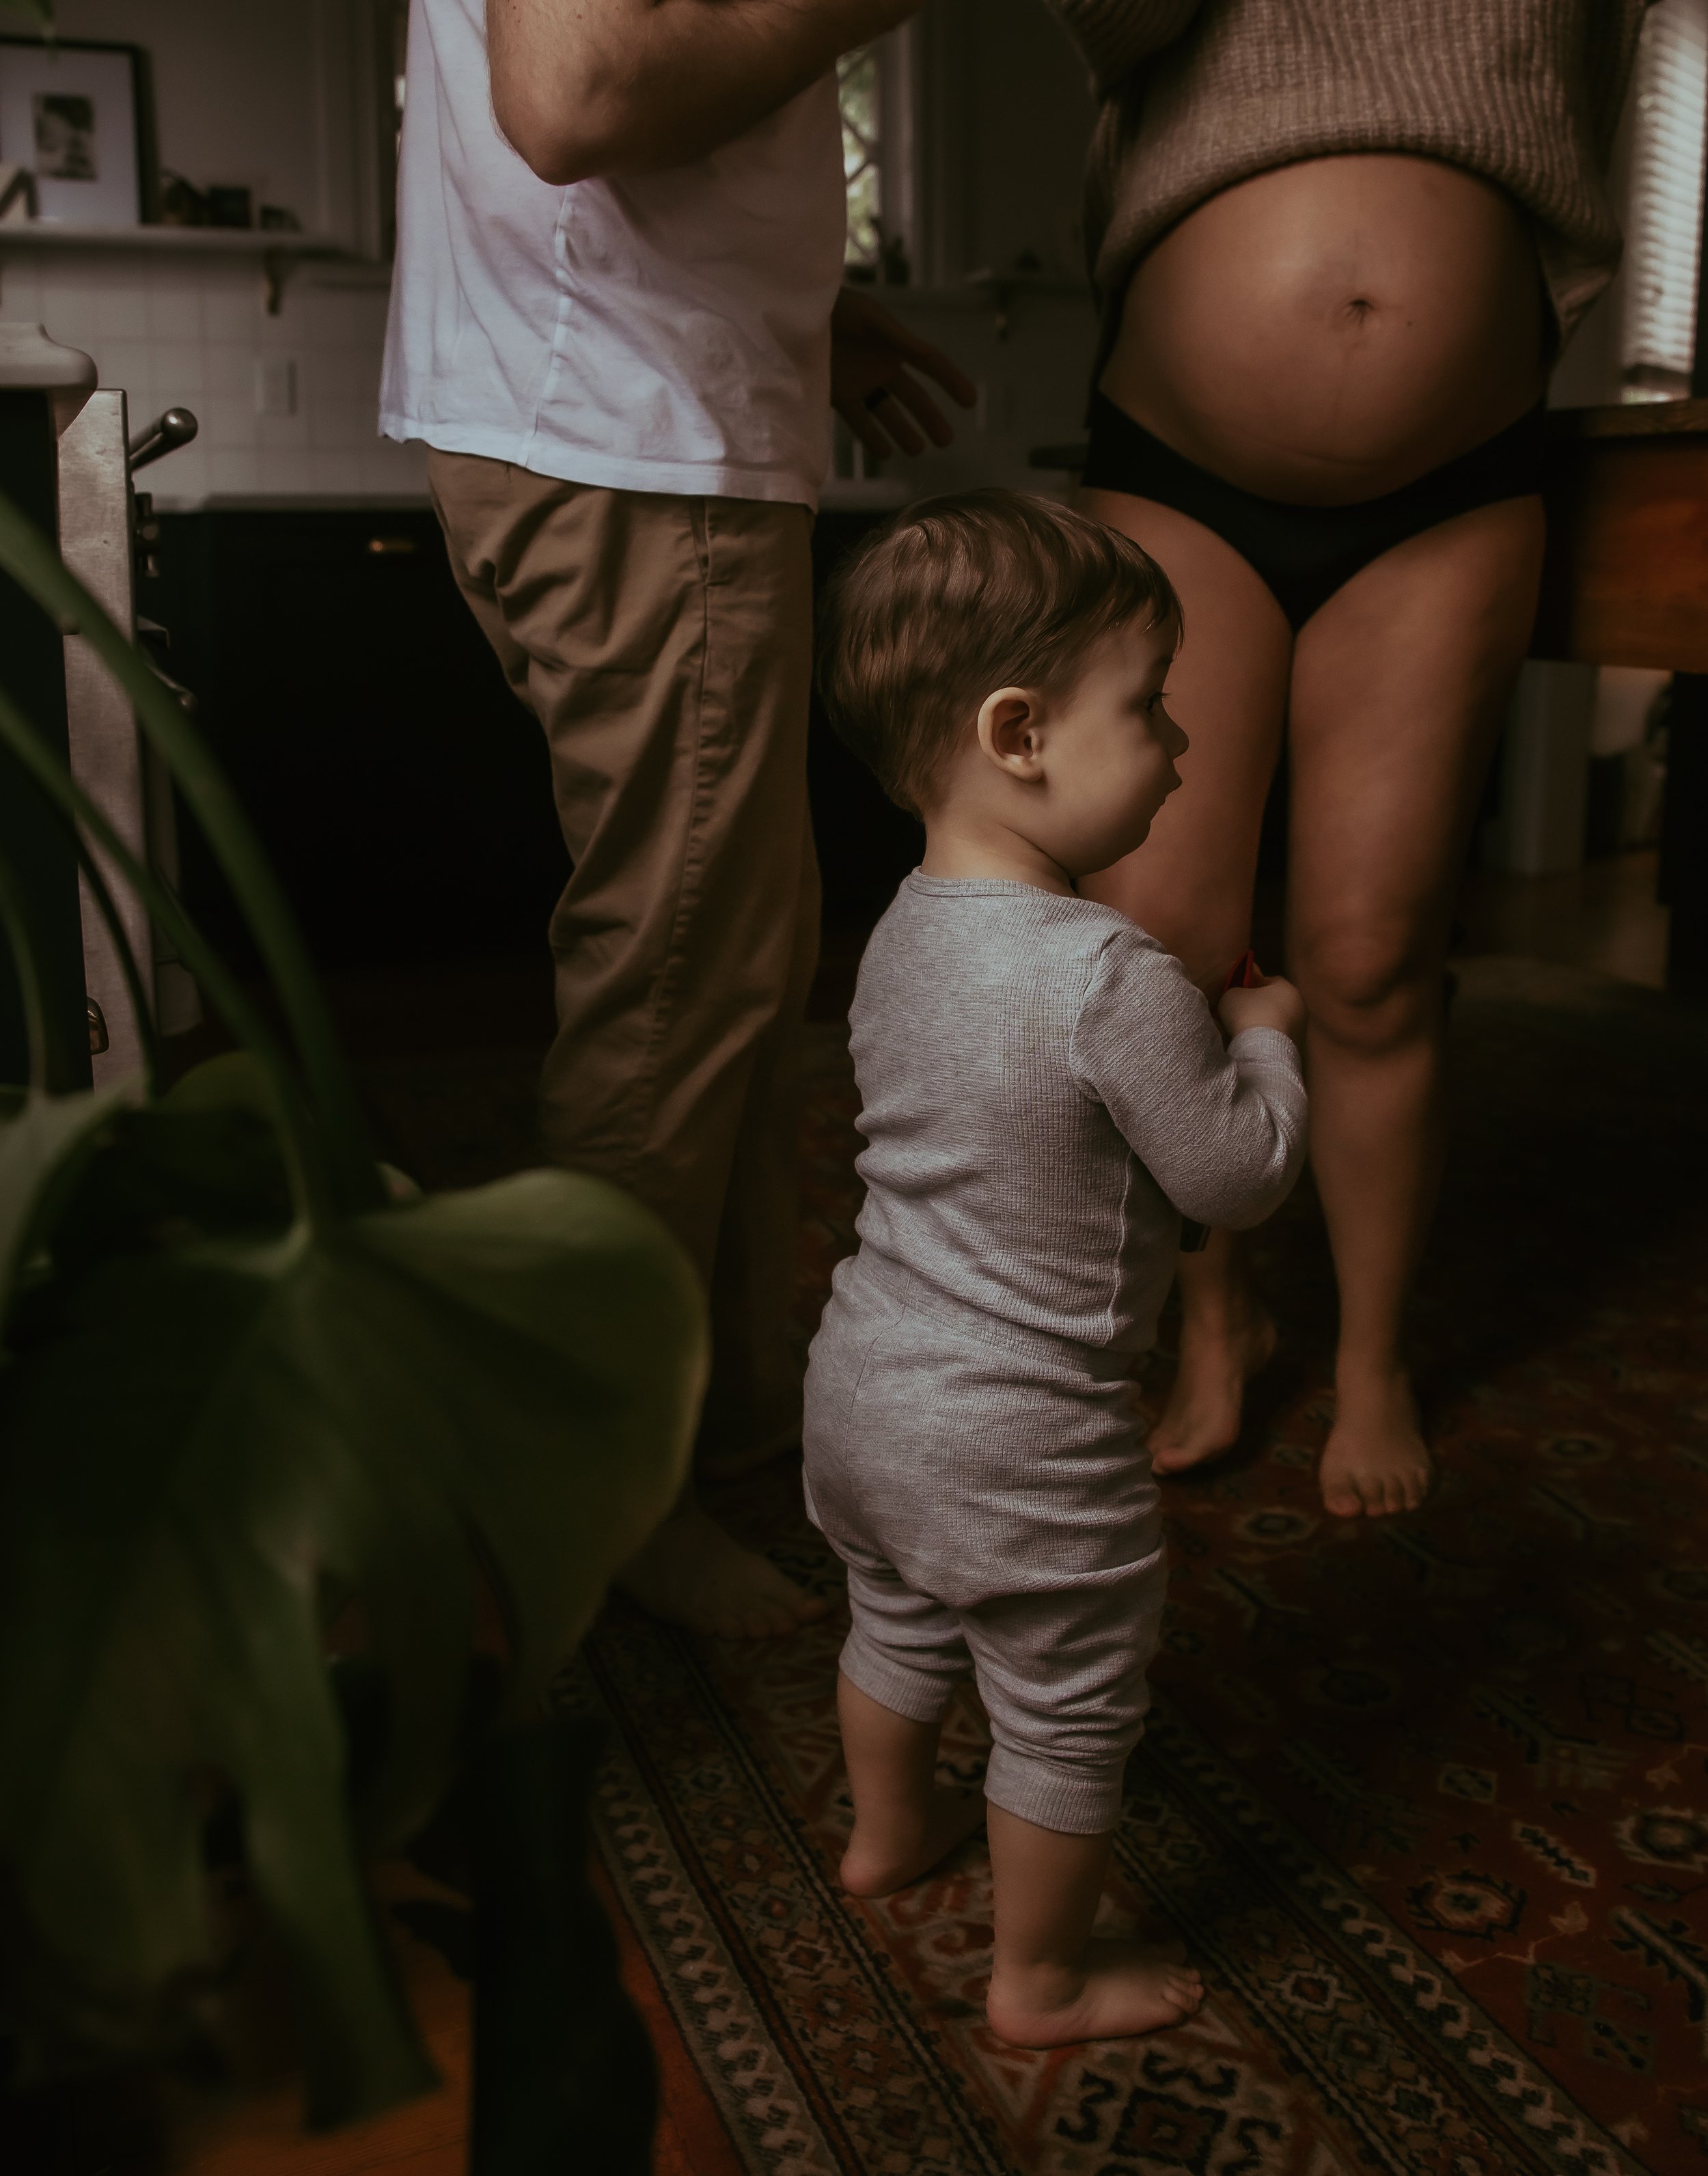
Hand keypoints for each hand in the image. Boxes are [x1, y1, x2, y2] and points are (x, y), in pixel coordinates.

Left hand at [831, 287, 977, 457]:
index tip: (970, 401)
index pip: (930, 364)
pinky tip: (885, 453)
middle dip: (931, 418)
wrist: (792, 315)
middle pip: (914, 397)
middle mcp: (882, 366)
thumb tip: (926, 355)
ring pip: (888, 413)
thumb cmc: (833, 305)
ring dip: (903, 432)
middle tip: (946, 441)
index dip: (951, 380)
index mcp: (894, 343)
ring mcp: (861, 382)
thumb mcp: (866, 315)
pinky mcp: (838, 395)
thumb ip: (896, 336)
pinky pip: (859, 420)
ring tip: (917, 451)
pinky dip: (871, 437)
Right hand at [1219, 974, 1305, 1042]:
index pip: (1269, 980)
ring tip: (1247, 1033)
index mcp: (1287, 987)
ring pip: (1279, 1022)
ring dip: (1266, 1025)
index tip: (1240, 993)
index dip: (1252, 985)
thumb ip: (1236, 991)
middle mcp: (1300, 1006)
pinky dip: (1269, 1041)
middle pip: (1276, 1002)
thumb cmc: (1249, 1014)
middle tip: (1242, 1014)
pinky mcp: (1298, 1048)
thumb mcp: (1231, 995)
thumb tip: (1238, 997)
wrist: (1264, 1050)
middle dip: (1261, 1006)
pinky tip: (1255, 1046)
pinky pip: (1279, 1039)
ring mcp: (1301, 1028)